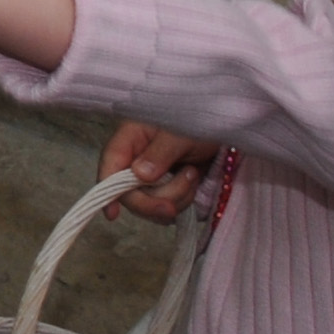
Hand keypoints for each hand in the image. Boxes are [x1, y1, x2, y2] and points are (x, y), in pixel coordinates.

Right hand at [101, 119, 219, 219]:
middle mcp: (136, 158)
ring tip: (192, 174)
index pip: (110, 165)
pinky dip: (183, 200)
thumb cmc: (199, 118)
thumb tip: (138, 175)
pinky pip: (169, 206)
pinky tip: (194, 182)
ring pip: (152, 203)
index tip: (112, 214)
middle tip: (173, 206)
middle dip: (154, 201)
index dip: (107, 190)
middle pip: (129, 192)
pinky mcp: (170, 186)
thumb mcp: (179, 133)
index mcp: (130, 138)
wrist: (225, 125)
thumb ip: (158, 153)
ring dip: (176, 197)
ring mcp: (153, 174)